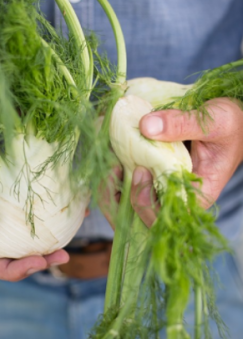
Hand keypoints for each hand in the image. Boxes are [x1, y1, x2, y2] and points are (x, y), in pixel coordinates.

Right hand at [0, 211, 69, 281]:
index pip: (7, 271)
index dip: (24, 269)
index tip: (39, 261)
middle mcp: (2, 257)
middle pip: (26, 263)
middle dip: (45, 261)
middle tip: (63, 256)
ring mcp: (13, 246)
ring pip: (35, 249)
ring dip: (52, 249)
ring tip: (68, 245)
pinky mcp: (22, 233)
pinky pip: (38, 233)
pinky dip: (53, 227)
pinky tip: (72, 217)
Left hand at [102, 98, 242, 227]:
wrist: (232, 119)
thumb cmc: (231, 124)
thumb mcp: (215, 120)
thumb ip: (183, 124)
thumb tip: (146, 127)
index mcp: (196, 196)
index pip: (164, 219)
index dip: (145, 204)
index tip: (140, 172)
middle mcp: (174, 197)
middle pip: (137, 216)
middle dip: (117, 197)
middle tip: (112, 166)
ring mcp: (159, 187)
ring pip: (125, 201)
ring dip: (110, 183)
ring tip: (108, 156)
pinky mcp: (149, 173)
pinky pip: (123, 181)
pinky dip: (112, 169)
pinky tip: (109, 149)